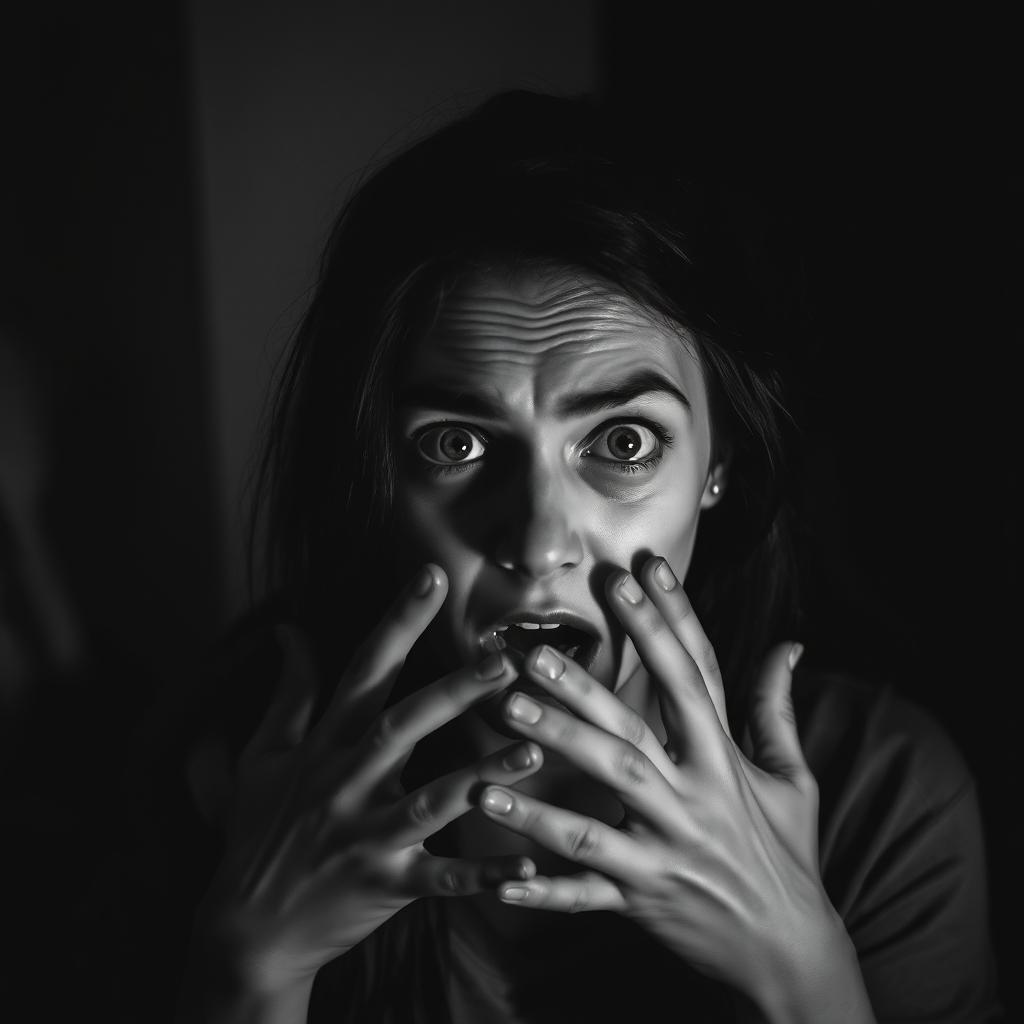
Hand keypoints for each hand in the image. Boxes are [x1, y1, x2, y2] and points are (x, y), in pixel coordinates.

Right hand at [190, 565, 541, 1007]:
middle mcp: (347, 782)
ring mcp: (367, 836)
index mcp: (324, 745)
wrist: (245, 931)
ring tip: (533, 752)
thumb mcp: (261, 757)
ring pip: (432, 801)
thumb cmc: (255, 833)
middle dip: (454, 691)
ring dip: (483, 777)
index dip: (398, 621)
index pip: (363, 669)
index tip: (432, 576)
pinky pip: (441, 881)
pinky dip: (482, 876)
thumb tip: (289, 630)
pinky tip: (527, 867)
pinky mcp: (386, 885)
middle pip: (405, 725)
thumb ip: (287, 692)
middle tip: (504, 658)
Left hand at [477, 555, 867, 1017]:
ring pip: (598, 813)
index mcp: (724, 763)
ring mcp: (664, 855)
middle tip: (532, 658)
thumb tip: (790, 646)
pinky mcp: (642, 901)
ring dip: (547, 779)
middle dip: (581, 696)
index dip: (665, 621)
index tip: (634, 572)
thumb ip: (777, 710)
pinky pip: (586, 897)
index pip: (693, 678)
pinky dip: (544, 891)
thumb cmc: (788, 854)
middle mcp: (692, 803)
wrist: (792, 953)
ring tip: (500, 739)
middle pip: (630, 740)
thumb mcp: (793, 778)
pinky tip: (499, 880)